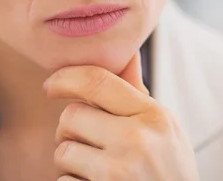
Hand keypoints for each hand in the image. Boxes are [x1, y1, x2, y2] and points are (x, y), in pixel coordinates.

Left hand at [44, 53, 199, 180]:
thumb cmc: (171, 169)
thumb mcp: (166, 128)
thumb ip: (139, 94)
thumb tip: (127, 54)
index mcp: (153, 116)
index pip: (98, 81)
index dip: (66, 77)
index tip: (51, 84)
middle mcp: (136, 141)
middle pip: (71, 116)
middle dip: (70, 128)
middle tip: (87, 140)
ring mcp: (117, 173)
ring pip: (63, 152)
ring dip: (70, 161)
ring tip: (95, 167)